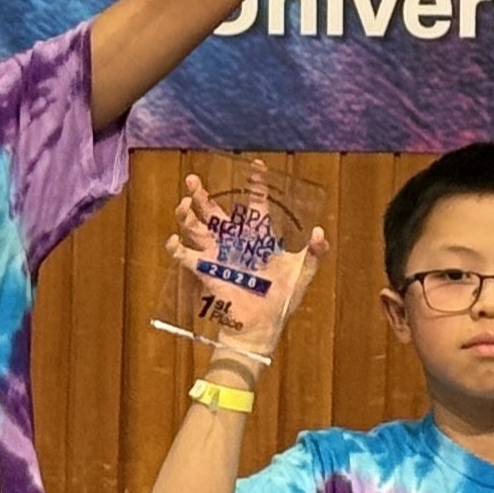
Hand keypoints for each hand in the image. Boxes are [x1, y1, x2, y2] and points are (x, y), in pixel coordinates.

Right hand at [170, 174, 326, 361]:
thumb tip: (319, 232)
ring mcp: (217, 255)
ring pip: (197, 228)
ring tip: (184, 203)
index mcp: (257, 237)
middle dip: (202, 195)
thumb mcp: (301, 273)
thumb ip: (314, 253)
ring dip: (187, 215)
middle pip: (214, 211)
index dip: (256, 185)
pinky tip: (174, 240)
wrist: (262, 326)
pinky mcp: (206, 271)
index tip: (255, 166)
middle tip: (194, 180)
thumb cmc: (281, 299)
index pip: (255, 204)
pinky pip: (187, 257)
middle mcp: (234, 241)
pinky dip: (177, 248)